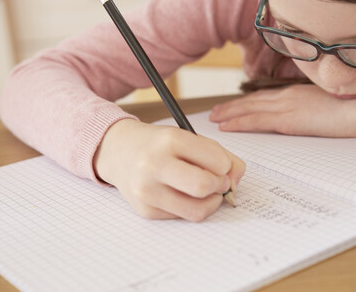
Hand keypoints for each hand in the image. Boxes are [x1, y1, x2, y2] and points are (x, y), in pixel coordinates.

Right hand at [93, 119, 245, 221]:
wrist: (120, 151)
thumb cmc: (160, 144)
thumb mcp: (189, 138)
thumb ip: (221, 155)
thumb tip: (235, 182)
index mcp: (171, 140)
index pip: (218, 162)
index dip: (227, 167)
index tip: (221, 166)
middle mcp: (155, 165)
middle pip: (205, 187)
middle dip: (220, 187)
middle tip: (217, 182)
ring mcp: (148, 190)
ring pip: (197, 210)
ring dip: (210, 203)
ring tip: (205, 191)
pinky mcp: (145, 210)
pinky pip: (183, 217)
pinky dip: (190, 207)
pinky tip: (181, 194)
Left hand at [209, 84, 355, 137]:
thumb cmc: (352, 107)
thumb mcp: (324, 104)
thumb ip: (308, 108)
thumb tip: (300, 116)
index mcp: (296, 93)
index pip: (263, 98)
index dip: (245, 102)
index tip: (231, 106)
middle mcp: (287, 97)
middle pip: (252, 102)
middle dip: (231, 107)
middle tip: (213, 113)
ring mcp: (287, 106)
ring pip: (250, 110)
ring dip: (229, 114)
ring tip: (213, 119)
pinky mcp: (290, 119)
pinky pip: (258, 121)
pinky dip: (240, 123)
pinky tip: (227, 127)